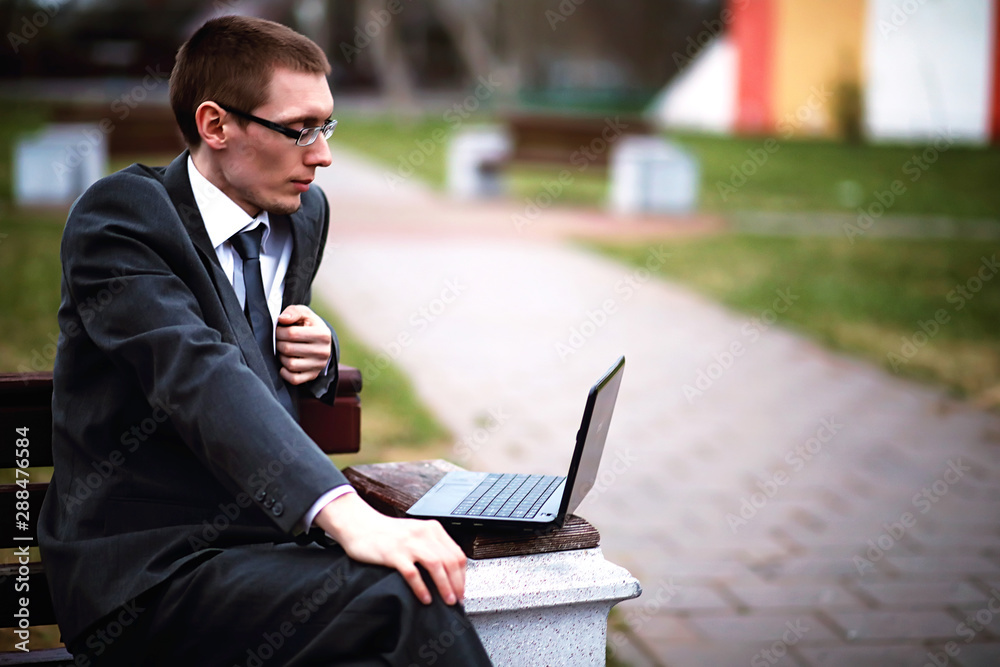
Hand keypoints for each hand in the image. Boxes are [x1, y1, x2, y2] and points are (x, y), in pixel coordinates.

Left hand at [275, 305, 331, 384]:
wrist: (321, 341)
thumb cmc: (309, 324)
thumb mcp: (304, 314)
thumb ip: (293, 312)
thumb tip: (282, 320)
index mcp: (322, 334)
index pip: (291, 333)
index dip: (279, 331)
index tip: (279, 330)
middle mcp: (323, 351)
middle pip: (288, 349)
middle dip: (279, 344)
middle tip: (280, 340)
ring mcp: (319, 365)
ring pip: (290, 364)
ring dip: (281, 357)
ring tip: (284, 350)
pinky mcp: (313, 375)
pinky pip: (293, 379)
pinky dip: (285, 372)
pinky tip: (285, 364)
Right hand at [315, 493, 466, 605]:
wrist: (360, 526)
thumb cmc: (387, 533)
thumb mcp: (415, 533)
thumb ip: (431, 546)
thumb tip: (448, 572)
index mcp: (432, 529)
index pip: (456, 553)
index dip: (462, 575)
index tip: (461, 589)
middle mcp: (423, 534)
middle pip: (450, 561)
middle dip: (457, 584)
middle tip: (457, 599)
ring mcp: (408, 543)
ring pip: (436, 566)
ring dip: (445, 586)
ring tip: (447, 601)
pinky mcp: (393, 554)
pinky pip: (413, 574)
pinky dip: (422, 588)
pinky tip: (425, 598)